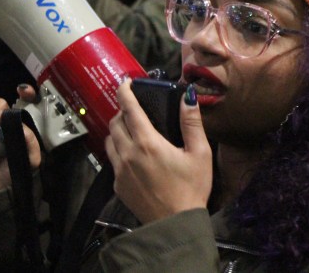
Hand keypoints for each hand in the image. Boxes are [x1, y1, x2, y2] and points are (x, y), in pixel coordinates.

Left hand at [105, 80, 212, 223]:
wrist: (175, 226)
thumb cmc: (191, 188)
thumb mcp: (200, 154)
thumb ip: (191, 123)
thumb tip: (187, 97)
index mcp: (147, 142)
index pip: (129, 109)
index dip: (125, 92)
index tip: (125, 82)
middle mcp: (128, 153)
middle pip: (115, 122)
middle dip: (122, 111)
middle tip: (134, 109)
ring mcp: (120, 170)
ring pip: (109, 139)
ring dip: (117, 130)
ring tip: (131, 130)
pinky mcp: (117, 185)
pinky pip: (112, 159)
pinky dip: (118, 150)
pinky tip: (132, 155)